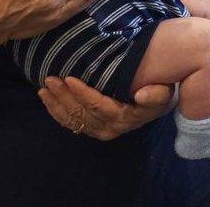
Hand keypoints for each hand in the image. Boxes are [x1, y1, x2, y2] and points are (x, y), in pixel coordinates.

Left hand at [38, 76, 173, 140]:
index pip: (98, 106)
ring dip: (56, 104)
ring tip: (44, 88)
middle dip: (63, 96)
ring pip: (72, 119)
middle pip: (81, 114)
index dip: (82, 93)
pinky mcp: (91, 129)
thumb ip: (156, 95)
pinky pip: (70, 123)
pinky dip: (56, 111)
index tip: (69, 78)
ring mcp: (98, 130)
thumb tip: (141, 94)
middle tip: (50, 79)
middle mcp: (108, 129)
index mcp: (123, 119)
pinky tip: (47, 99)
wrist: (156, 105)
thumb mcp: (164, 93)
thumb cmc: (159, 93)